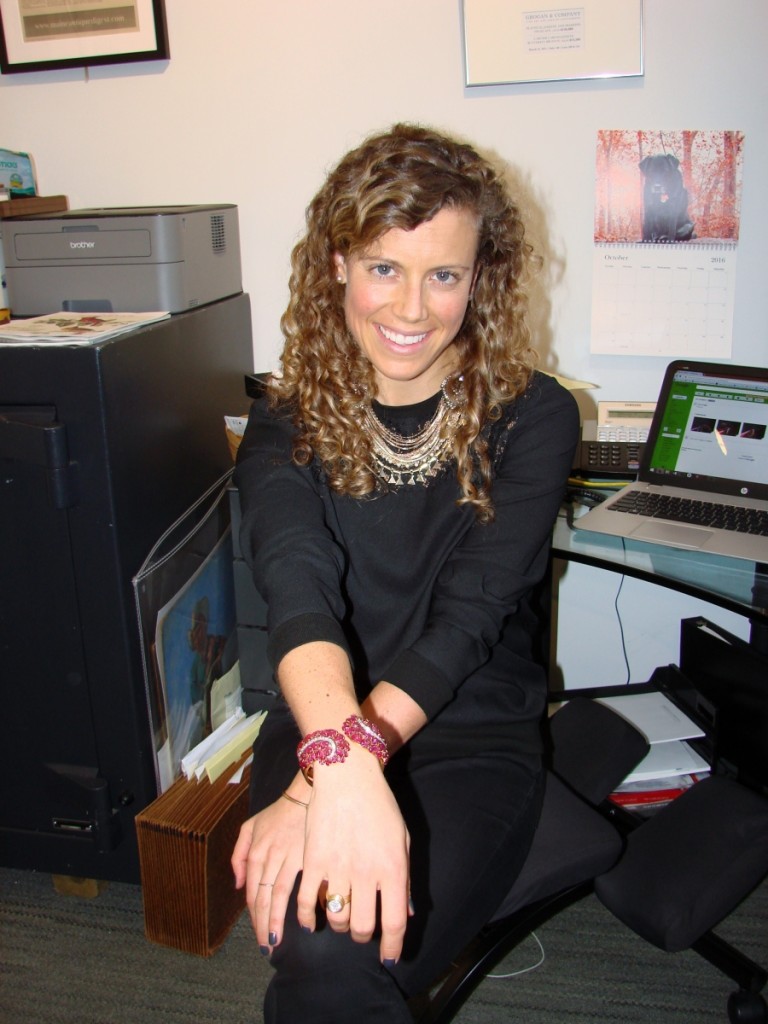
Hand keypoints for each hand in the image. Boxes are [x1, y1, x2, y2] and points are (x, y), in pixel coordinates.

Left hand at [232, 786, 307, 951]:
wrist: (309, 792)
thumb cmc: (282, 812)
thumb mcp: (251, 826)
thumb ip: (239, 855)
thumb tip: (238, 886)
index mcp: (255, 850)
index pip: (252, 892)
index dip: (254, 917)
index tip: (259, 935)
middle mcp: (268, 856)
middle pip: (262, 898)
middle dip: (262, 927)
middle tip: (266, 948)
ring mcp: (288, 856)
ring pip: (277, 896)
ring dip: (275, 923)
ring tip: (275, 943)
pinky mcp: (307, 855)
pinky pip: (300, 886)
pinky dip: (300, 907)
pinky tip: (303, 922)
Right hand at [297, 745, 411, 963]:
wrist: (348, 776)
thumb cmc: (380, 805)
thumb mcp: (402, 839)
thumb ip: (405, 878)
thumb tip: (406, 912)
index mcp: (393, 868)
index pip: (395, 922)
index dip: (392, 946)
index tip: (389, 956)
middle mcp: (366, 872)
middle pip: (364, 927)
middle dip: (364, 936)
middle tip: (363, 930)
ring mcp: (337, 867)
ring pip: (337, 917)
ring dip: (340, 925)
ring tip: (342, 916)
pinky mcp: (313, 860)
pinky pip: (306, 901)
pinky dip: (308, 918)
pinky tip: (311, 920)